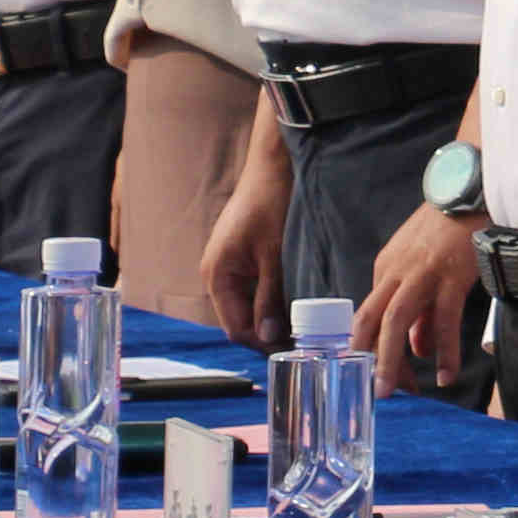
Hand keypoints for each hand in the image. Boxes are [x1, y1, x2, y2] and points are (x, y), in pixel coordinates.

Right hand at [198, 149, 292, 350]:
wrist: (272, 167)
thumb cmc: (271, 204)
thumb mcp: (274, 255)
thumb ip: (268, 296)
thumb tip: (266, 336)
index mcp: (217, 275)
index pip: (235, 327)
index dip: (261, 342)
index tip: (293, 350)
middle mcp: (216, 273)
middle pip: (239, 318)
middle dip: (266, 332)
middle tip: (301, 341)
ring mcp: (227, 265)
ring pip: (246, 304)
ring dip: (269, 315)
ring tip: (300, 324)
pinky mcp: (240, 257)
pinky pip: (251, 288)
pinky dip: (268, 298)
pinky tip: (292, 301)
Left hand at [358, 202, 483, 390]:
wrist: (471, 190)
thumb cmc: (449, 229)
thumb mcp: (424, 267)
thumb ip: (420, 311)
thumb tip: (419, 349)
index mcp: (386, 270)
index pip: (370, 318)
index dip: (372, 350)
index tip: (381, 376)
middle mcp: (396, 273)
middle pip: (372, 321)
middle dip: (368, 358)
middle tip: (374, 391)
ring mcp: (422, 274)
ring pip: (396, 321)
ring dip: (392, 358)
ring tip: (397, 389)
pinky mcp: (450, 276)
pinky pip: (443, 321)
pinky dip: (444, 350)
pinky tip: (445, 374)